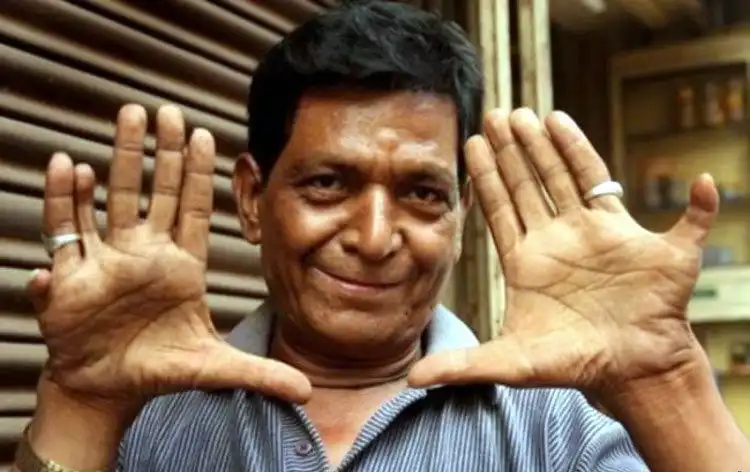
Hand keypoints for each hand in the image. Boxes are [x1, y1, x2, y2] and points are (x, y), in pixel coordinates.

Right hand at [29, 104, 310, 411]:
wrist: (109, 388)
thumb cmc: (159, 369)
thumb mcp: (214, 368)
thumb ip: (260, 374)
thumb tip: (309, 392)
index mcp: (181, 266)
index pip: (193, 209)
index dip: (199, 174)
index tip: (205, 134)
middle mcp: (146, 254)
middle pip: (156, 191)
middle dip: (161, 152)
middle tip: (166, 110)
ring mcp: (109, 260)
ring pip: (113, 199)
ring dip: (117, 160)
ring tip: (125, 118)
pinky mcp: (72, 277)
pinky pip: (66, 230)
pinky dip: (65, 201)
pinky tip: (69, 167)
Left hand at [409, 108, 716, 393]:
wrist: (629, 371)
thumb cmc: (572, 364)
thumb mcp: (512, 363)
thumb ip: (464, 366)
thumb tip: (410, 380)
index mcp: (527, 260)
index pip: (500, 207)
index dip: (487, 175)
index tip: (472, 142)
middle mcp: (559, 239)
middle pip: (530, 183)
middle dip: (514, 149)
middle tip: (497, 112)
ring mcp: (598, 235)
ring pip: (573, 179)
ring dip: (557, 147)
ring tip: (536, 114)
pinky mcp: (643, 243)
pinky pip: (657, 211)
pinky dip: (672, 196)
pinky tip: (678, 173)